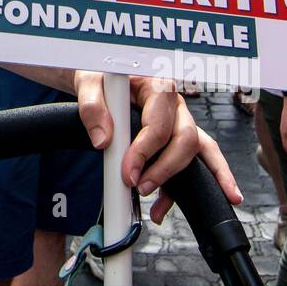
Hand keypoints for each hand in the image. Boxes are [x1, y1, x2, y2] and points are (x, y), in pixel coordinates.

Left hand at [73, 72, 241, 224]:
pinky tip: (161, 209)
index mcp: (157, 86)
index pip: (160, 124)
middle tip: (139, 186)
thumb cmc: (99, 76)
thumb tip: (103, 140)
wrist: (100, 82)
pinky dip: (179, 190)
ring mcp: (179, 122)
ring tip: (158, 206)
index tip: (127, 173)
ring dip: (182, 181)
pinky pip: (191, 164)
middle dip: (164, 169)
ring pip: (198, 151)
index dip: (145, 152)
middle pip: (186, 140)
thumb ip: (92, 106)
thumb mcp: (88, 82)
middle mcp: (174, 104)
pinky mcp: (174, 139)